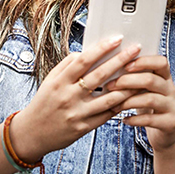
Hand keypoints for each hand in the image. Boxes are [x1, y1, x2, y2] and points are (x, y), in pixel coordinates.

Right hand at [11, 36, 138, 162]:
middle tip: (136, 50)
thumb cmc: (43, 103)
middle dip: (121, 60)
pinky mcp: (84, 128)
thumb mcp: (50, 81)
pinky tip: (133, 95)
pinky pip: (108, 114)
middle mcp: (68, 96)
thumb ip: (66, 65)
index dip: (102, 48)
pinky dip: (122, 104)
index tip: (118, 39)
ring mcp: (77, 113)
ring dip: (128, 85)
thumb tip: (85, 51)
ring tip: (142, 74)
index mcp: (59, 82)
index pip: (83, 61)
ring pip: (109, 98)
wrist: (31, 134)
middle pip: (100, 75)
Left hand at [108, 55, 174, 151]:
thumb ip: (135, 77)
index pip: (161, 62)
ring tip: (114, 106)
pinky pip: (150, 119)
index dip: (143, 61)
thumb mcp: (145, 89)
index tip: (125, 65)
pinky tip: (125, 120)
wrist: (166, 130)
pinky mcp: (170, 122)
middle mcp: (170, 90)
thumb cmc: (149, 105)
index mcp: (165, 77)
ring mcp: (172, 106)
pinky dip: (134, 119)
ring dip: (128, 102)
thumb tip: (109, 66)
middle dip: (127, 81)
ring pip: (149, 99)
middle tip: (110, 86)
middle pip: (151, 80)